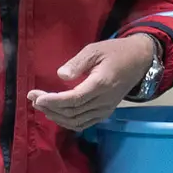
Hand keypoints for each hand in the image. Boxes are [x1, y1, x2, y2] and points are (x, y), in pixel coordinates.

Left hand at [27, 34, 159, 131]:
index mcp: (101, 84)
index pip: (73, 99)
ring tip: (40, 105)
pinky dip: (67, 122)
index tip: (36, 96)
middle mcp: (103, 101)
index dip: (53, 101)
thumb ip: (77, 63)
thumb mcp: (95, 49)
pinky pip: (83, 123)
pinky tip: (55, 114)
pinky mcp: (105, 112)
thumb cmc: (115, 52)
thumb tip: (61, 75)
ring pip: (76, 121)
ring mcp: (105, 109)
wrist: (139, 60)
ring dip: (56, 116)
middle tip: (33, 97)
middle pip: (72, 112)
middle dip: (50, 107)